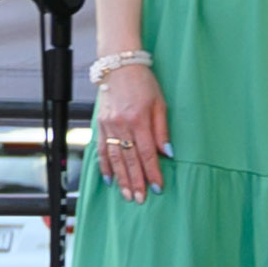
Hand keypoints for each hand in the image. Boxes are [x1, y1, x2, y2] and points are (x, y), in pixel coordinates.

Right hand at [94, 65, 167, 200]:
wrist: (119, 67)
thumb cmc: (144, 84)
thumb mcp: (160, 103)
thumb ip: (162, 130)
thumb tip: (167, 154)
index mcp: (139, 120)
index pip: (147, 153)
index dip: (153, 172)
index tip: (157, 188)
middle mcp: (121, 125)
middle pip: (130, 159)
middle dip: (136, 181)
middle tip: (140, 199)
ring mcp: (108, 126)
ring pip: (115, 158)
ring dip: (121, 179)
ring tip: (127, 195)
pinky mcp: (100, 125)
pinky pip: (101, 149)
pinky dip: (105, 166)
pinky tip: (109, 179)